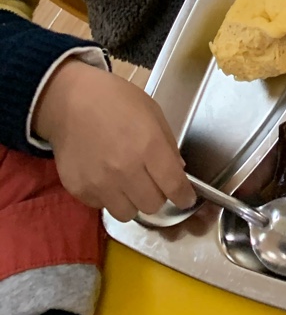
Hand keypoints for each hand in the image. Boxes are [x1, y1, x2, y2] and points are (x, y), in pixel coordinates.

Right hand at [33, 60, 192, 221]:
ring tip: (128, 183)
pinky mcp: (80, 190)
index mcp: (149, 146)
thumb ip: (168, 143)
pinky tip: (105, 177)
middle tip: (153, 183)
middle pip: (152, 206)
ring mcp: (100, 183)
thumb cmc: (115, 99)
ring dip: (133, 202)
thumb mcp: (152, 111)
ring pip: (127, 214)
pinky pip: (102, 206)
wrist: (70, 101)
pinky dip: (108, 197)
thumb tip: (178, 170)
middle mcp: (125, 170)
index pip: (174, 186)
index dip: (184, 196)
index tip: (186, 199)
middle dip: (158, 196)